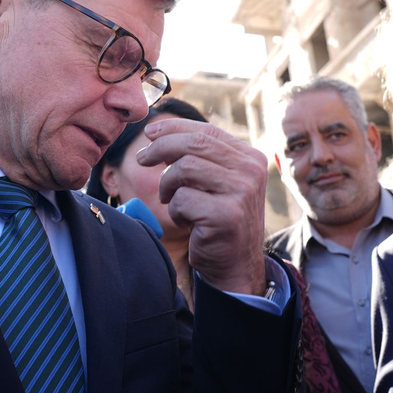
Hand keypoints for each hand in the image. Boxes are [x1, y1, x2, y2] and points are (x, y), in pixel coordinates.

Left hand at [140, 118, 267, 294]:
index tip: (149, 133)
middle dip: (160, 148)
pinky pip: (182, 199)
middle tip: (142, 160)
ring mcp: (241, 192)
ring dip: (168, 185)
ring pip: (184, 168)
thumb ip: (198, 157)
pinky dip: (175, 210)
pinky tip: (186, 222)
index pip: (207, 131)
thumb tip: (157, 133)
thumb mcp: (214, 182)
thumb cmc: (217, 219)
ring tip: (172, 201)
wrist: (236, 265)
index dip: (173, 128)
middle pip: (194, 144)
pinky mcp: (226, 215)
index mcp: (250, 158)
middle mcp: (251, 171)